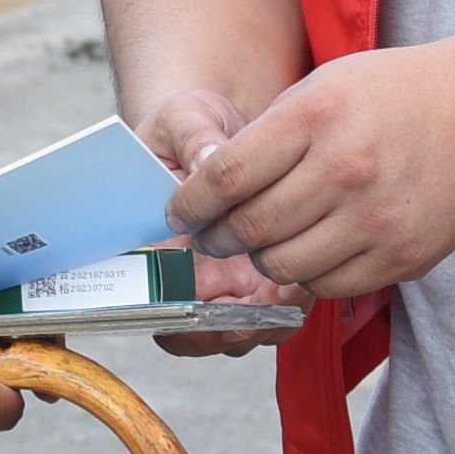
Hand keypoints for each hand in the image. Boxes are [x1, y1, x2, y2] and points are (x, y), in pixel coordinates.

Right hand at [118, 88, 299, 347]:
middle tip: (253, 319)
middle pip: (196, 332)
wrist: (223, 125)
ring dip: (263, 324)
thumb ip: (195, 139)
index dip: (174, 319)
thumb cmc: (191, 126)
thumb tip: (208, 162)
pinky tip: (305, 280)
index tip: (204, 310)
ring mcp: (224, 278)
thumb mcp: (185, 119)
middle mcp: (183, 271)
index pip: (149, 303)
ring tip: (289, 294)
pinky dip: (290, 306)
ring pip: (239, 331)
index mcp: (150, 244)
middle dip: (225, 334)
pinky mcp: (262, 274)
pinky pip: (275, 312)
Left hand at [163, 44, 454, 303]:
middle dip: (219, 237)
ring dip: (263, 259)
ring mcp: (378, 218)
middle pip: (252, 227)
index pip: (226, 177)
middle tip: (213, 234)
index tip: (180, 211)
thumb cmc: (391, 94)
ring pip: (285, 266)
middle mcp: (346, 169)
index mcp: (317, 118)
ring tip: (264, 242)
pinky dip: (309, 274)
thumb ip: (266, 137)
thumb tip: (206, 188)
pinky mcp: (404, 256)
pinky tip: (312, 249)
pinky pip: (329, 285)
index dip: (191, 202)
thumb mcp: (322, 87)